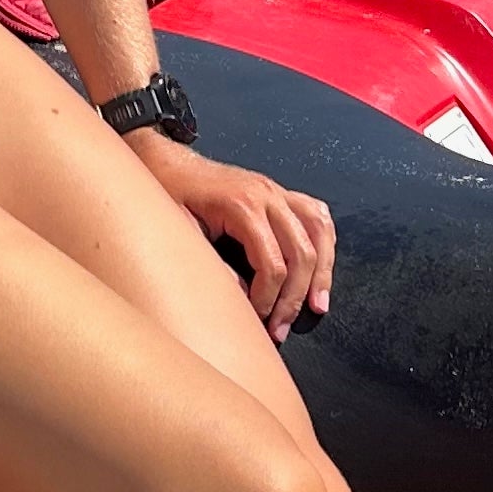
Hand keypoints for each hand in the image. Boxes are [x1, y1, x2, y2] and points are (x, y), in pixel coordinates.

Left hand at [129, 136, 333, 339]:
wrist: (168, 163)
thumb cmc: (169, 193)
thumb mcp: (180, 231)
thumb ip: (212, 265)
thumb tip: (241, 297)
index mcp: (242, 205)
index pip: (272, 264)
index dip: (268, 299)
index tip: (258, 320)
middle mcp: (267, 195)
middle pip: (300, 253)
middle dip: (294, 298)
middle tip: (280, 328)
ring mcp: (277, 191)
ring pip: (317, 233)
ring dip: (321, 273)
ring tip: (316, 306)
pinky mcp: (280, 193)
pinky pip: (316, 214)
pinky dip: (325, 242)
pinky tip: (322, 266)